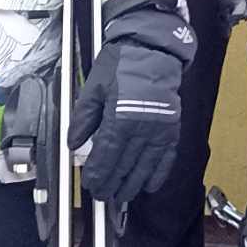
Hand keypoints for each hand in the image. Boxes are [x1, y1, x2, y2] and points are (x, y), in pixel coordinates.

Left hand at [67, 4, 195, 205]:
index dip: (96, 175)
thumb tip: (74, 144)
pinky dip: (158, 174)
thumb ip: (83, 118)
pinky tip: (149, 186)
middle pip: (123, 167)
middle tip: (103, 196)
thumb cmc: (122, 65)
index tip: (90, 184)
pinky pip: (165, 159)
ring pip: (144, 168)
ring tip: (122, 196)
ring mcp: (159, 131)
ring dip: (132, 185)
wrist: (153, 50)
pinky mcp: (171, 130)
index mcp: (119, 119)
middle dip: (111, 184)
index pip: (105, 157)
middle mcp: (141, 130)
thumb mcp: (94, 88)